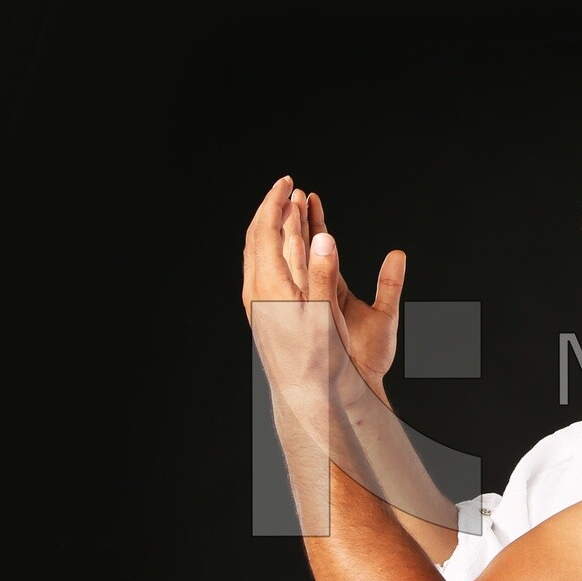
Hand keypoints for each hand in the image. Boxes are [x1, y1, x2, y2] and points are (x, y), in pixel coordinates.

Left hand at [241, 176, 354, 402]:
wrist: (303, 397)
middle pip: (256, 238)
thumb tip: (323, 237)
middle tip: (285, 188)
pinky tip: (281, 253)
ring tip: (284, 212)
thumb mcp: (325, 316)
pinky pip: (261, 269)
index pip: (266, 232)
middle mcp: (257, 293)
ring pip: (257, 254)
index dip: (275, 204)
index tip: (287, 183)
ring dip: (271, 228)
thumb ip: (323, 274)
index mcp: (270, 288)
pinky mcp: (263, 314)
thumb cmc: (318, 361)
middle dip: (270, 209)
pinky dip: (271, 249)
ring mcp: (257, 304)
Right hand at [305, 187, 405, 394]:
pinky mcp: (306, 313)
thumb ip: (390, 284)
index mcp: (330, 292)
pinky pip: (295, 282)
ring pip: (296, 261)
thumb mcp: (385, 315)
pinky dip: (291, 260)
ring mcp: (307, 304)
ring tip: (289, 204)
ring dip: (293, 233)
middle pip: (303, 249)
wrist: (358, 390)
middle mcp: (316, 296)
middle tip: (292, 190)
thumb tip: (398, 254)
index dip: (314, 222)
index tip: (310, 196)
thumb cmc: (369, 359)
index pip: (319, 248)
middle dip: (297, 219)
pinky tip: (289, 239)